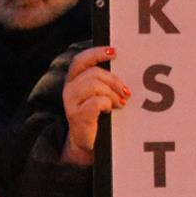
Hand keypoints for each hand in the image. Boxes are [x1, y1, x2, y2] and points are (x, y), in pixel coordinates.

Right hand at [60, 46, 129, 165]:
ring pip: (94, 85)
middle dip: (114, 80)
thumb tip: (124, 67)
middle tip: (126, 92)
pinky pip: (96, 101)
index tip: (114, 52)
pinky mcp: (77, 115)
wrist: (88, 144)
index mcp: (74, 80)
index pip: (81, 60)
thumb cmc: (97, 116)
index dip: (97, 53)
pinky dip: (107, 103)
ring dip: (112, 94)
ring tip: (119, 104)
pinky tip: (111, 109)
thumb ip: (105, 81)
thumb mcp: (101, 95)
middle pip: (93, 72)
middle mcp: (69, 89)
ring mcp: (71, 102)